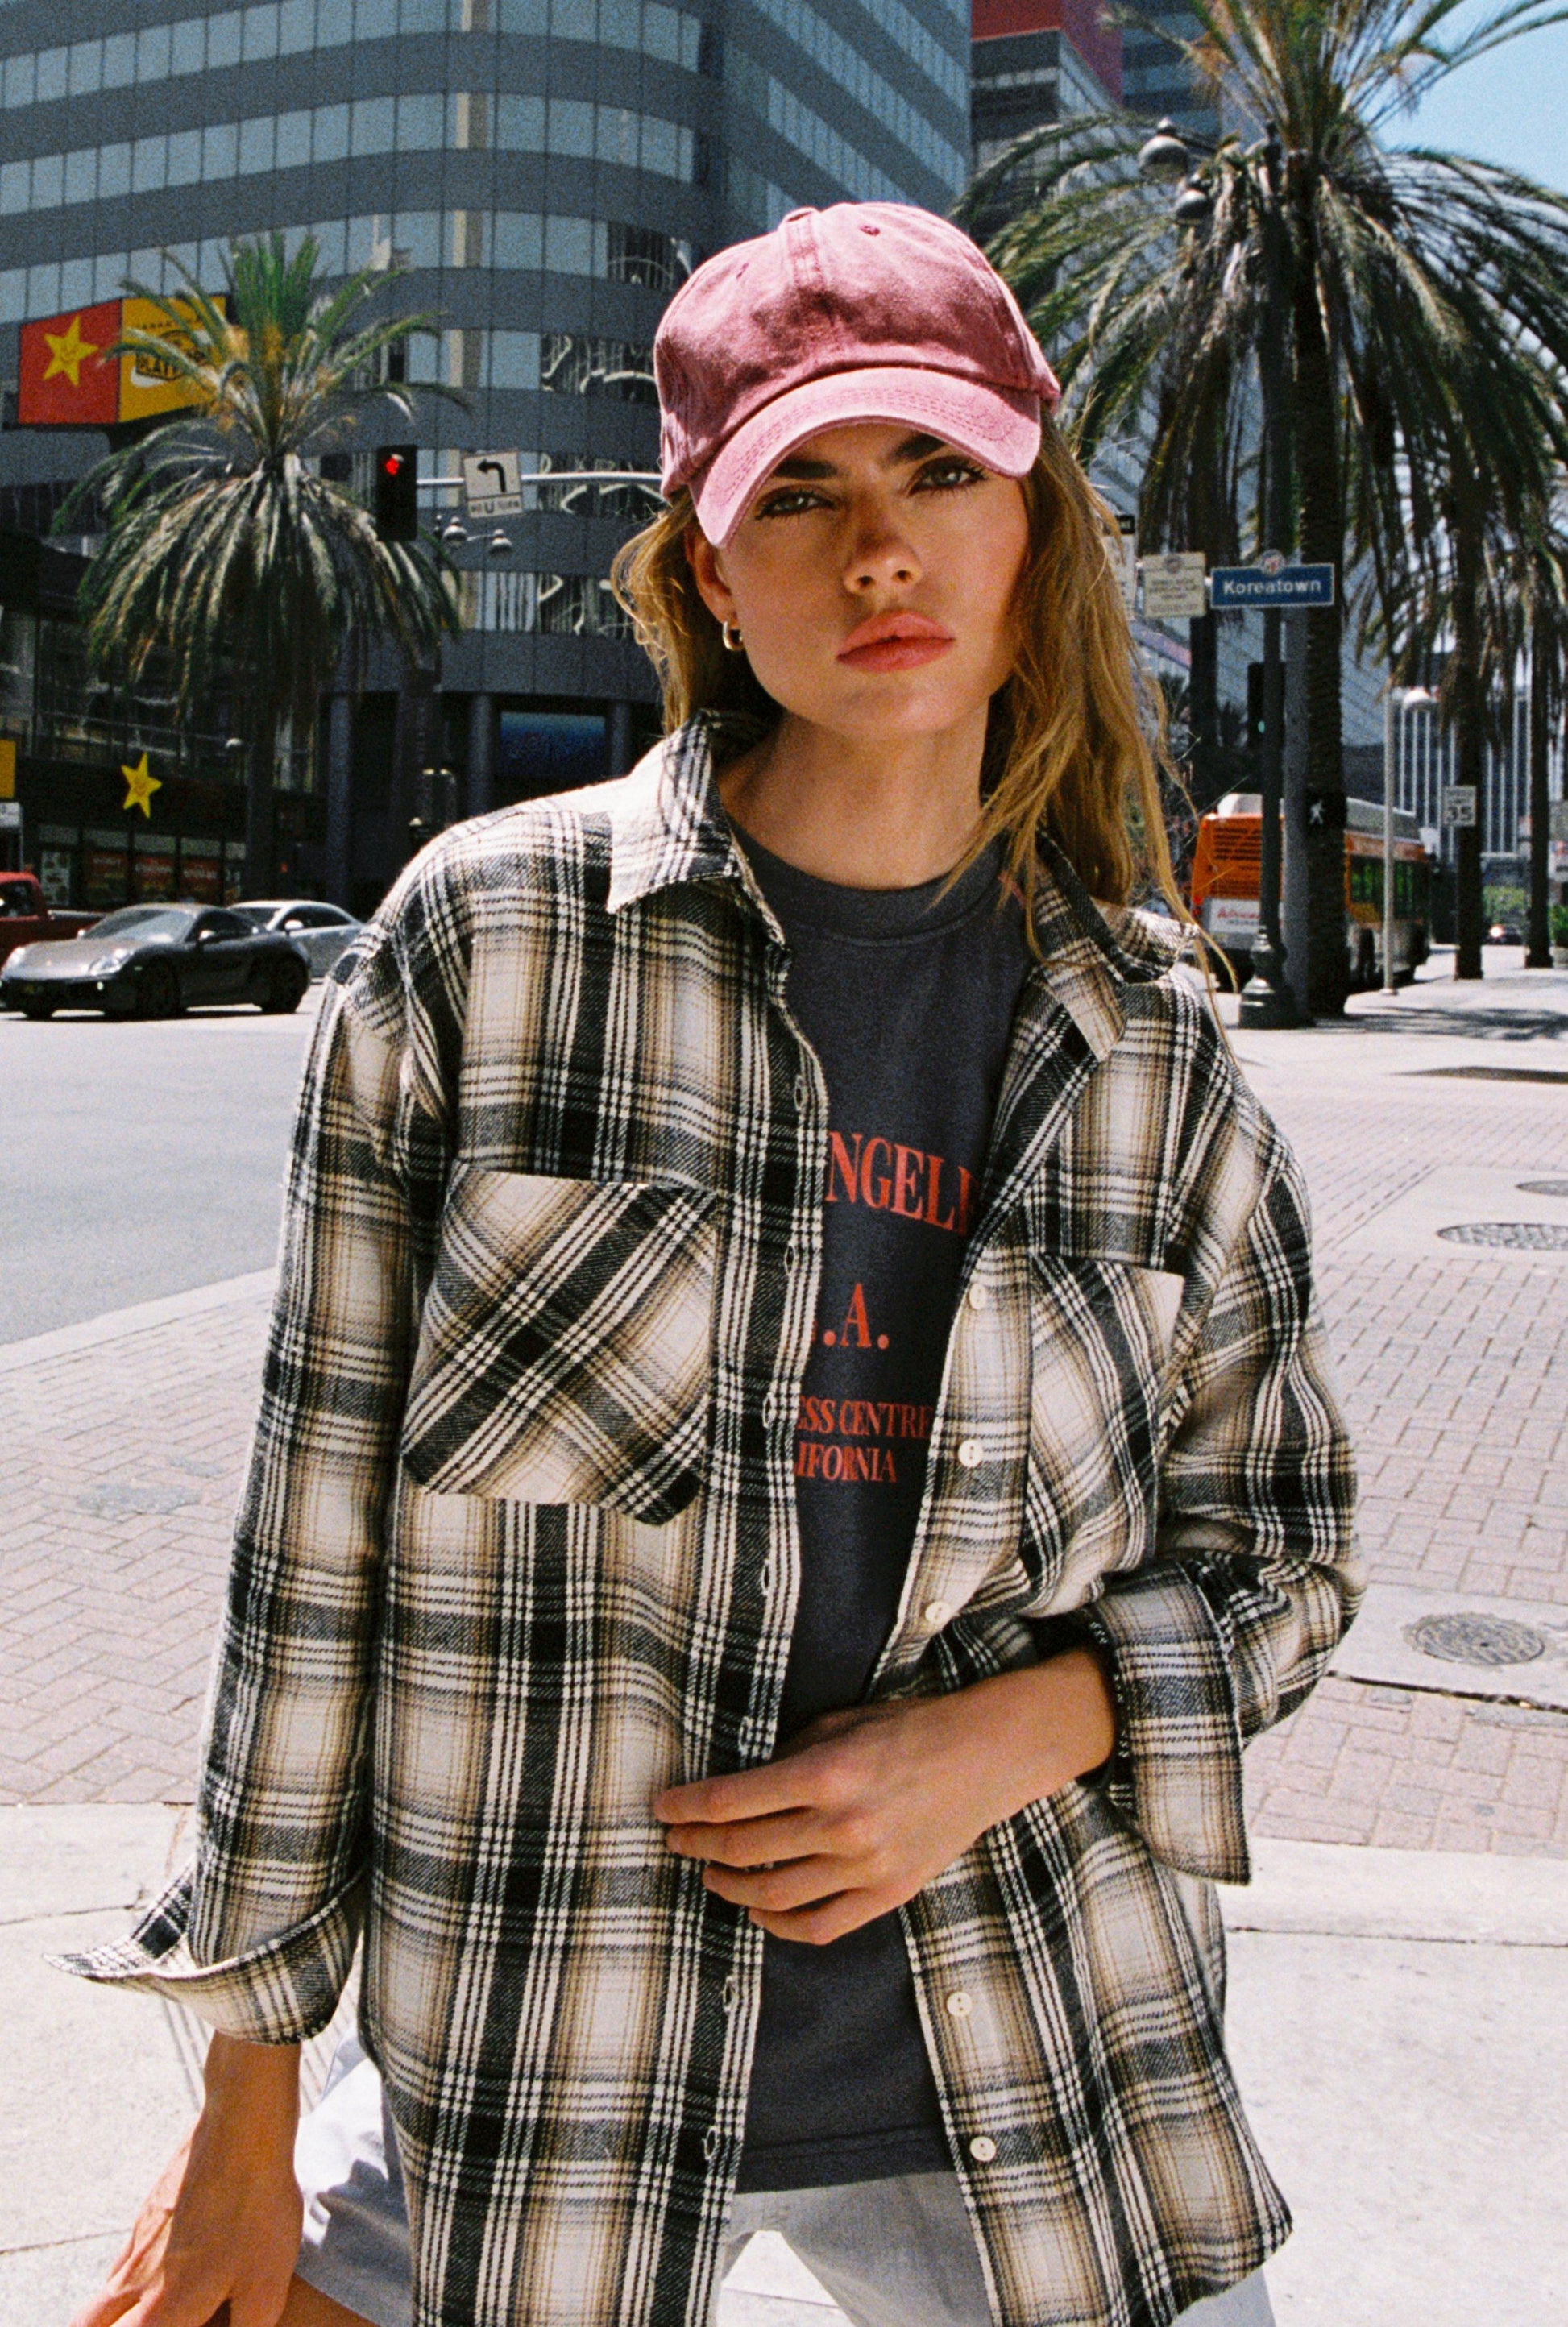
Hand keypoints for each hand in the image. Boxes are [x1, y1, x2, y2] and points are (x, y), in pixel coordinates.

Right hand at [69, 2035, 302, 2326]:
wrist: (242, 2132)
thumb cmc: (257, 2212)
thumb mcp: (266, 2288)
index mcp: (160, 2312)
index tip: (168, 2320)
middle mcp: (135, 2279)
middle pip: (87, 2324)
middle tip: (137, 2317)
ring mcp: (138, 2240)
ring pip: (106, 2291)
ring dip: (115, 2309)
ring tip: (156, 2305)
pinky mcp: (149, 2211)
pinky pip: (125, 2258)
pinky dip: (132, 2277)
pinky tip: (169, 2267)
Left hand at [653, 1647, 1114, 1944]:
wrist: (984, 1757)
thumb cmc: (908, 1728)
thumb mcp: (840, 1723)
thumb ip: (789, 1756)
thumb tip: (739, 1788)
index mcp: (826, 1774)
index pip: (732, 1802)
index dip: (687, 1808)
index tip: (662, 1808)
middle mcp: (842, 1826)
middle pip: (744, 1850)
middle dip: (697, 1845)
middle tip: (676, 1838)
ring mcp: (866, 1867)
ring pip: (774, 1896)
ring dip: (730, 1886)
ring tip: (711, 1872)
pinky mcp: (887, 1894)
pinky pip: (819, 1927)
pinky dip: (778, 1925)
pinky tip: (758, 1908)